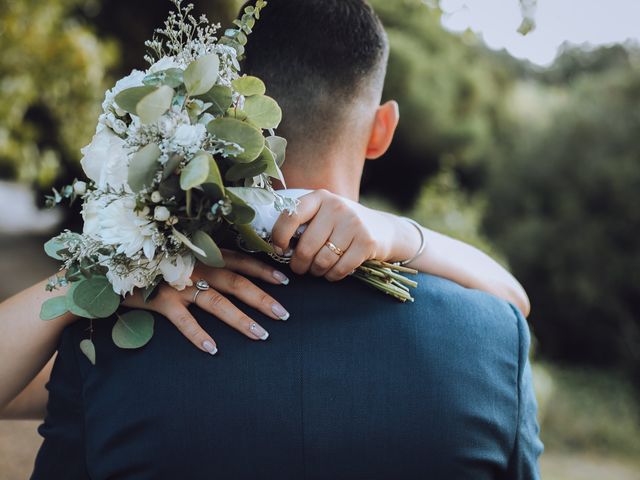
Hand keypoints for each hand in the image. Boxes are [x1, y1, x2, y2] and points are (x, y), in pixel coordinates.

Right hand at [123, 249, 290, 354]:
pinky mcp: (160, 300)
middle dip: (262, 299)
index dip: (263, 271)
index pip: (240, 261)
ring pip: (217, 303)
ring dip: (241, 319)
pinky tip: (213, 350)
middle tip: (284, 315)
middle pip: (236, 283)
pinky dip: (198, 335)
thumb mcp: (180, 253)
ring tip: (262, 335)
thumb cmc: (150, 260)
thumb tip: (230, 272)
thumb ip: (204, 260)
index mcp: (203, 254)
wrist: (110, 266)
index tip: (285, 281)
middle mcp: (195, 267)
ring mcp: (179, 283)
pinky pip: (184, 321)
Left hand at [271, 189, 397, 280]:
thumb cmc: (341, 225)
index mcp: (320, 197)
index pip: (291, 216)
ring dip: (316, 271)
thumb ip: (301, 223)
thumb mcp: (322, 214)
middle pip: (306, 246)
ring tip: (317, 269)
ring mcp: (354, 224)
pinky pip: (339, 269)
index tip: (279, 249)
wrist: (382, 229)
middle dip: (299, 264)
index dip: (279, 237)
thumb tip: (275, 246)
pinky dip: (332, 276)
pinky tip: (332, 272)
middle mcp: (337, 206)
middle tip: (300, 268)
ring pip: (322, 261)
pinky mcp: (366, 242)